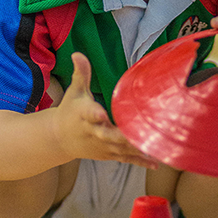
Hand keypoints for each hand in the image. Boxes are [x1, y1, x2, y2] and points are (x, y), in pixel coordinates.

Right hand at [53, 52, 157, 168]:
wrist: (59, 139)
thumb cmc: (70, 110)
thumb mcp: (74, 91)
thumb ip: (80, 74)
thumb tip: (77, 53)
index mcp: (84, 114)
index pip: (88, 113)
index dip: (94, 113)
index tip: (101, 113)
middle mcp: (93, 132)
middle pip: (107, 135)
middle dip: (121, 136)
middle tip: (137, 134)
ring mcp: (102, 146)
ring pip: (120, 149)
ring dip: (137, 149)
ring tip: (157, 148)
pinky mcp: (108, 154)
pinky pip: (125, 158)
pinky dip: (139, 161)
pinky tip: (156, 163)